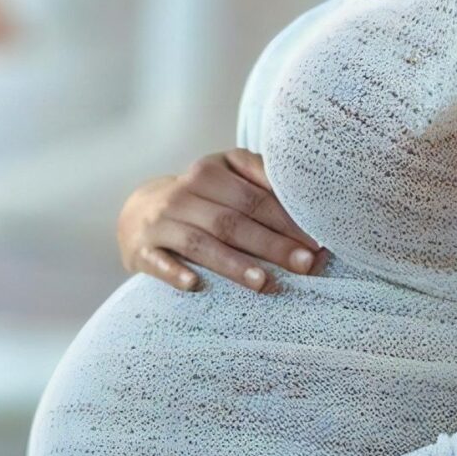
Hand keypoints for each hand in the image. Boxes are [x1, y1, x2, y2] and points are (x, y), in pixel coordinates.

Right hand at [116, 149, 327, 294]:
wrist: (140, 212)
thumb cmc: (200, 198)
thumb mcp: (226, 177)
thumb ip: (261, 181)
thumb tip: (311, 206)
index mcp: (210, 171)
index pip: (255, 197)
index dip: (287, 220)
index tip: (317, 243)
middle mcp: (184, 193)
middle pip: (233, 221)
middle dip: (272, 244)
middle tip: (305, 265)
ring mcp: (161, 221)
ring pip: (200, 243)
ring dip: (232, 263)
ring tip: (264, 283)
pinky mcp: (143, 248)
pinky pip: (159, 262)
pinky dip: (175, 273)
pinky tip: (195, 285)